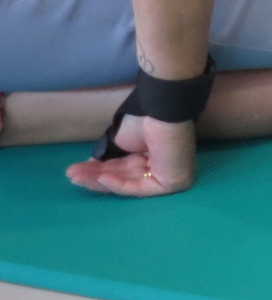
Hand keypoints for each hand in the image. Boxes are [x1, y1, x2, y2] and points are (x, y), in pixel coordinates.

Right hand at [66, 115, 194, 197]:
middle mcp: (160, 165)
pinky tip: (101, 178)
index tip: (74, 170)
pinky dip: (119, 185)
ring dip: (99, 181)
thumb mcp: (119, 141)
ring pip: (127, 183)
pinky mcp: (172, 183)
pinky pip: (140, 188)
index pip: (121, 167)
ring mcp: (168, 175)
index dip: (97, 169)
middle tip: (70, 175)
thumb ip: (108, 157)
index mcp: (151, 153)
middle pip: (122, 176)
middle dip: (94, 176)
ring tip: (75, 177)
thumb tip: (93, 166)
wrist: (163, 111)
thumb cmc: (144, 119)